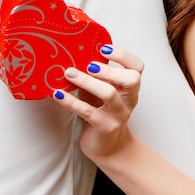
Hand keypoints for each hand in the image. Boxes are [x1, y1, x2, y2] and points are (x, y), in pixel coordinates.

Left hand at [52, 45, 143, 160]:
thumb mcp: (101, 88)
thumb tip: (71, 51)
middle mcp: (128, 99)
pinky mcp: (105, 127)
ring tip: (68, 73)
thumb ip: (95, 73)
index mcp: (129, 86)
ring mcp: (118, 114)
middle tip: (88, 64)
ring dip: (87, 81)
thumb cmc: (101, 109)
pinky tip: (57, 94)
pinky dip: (71, 101)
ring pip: (108, 94)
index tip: (104, 48)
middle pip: (130, 80)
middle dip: (109, 69)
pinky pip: (88, 112)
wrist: (108, 146)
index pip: (137, 66)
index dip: (123, 55)